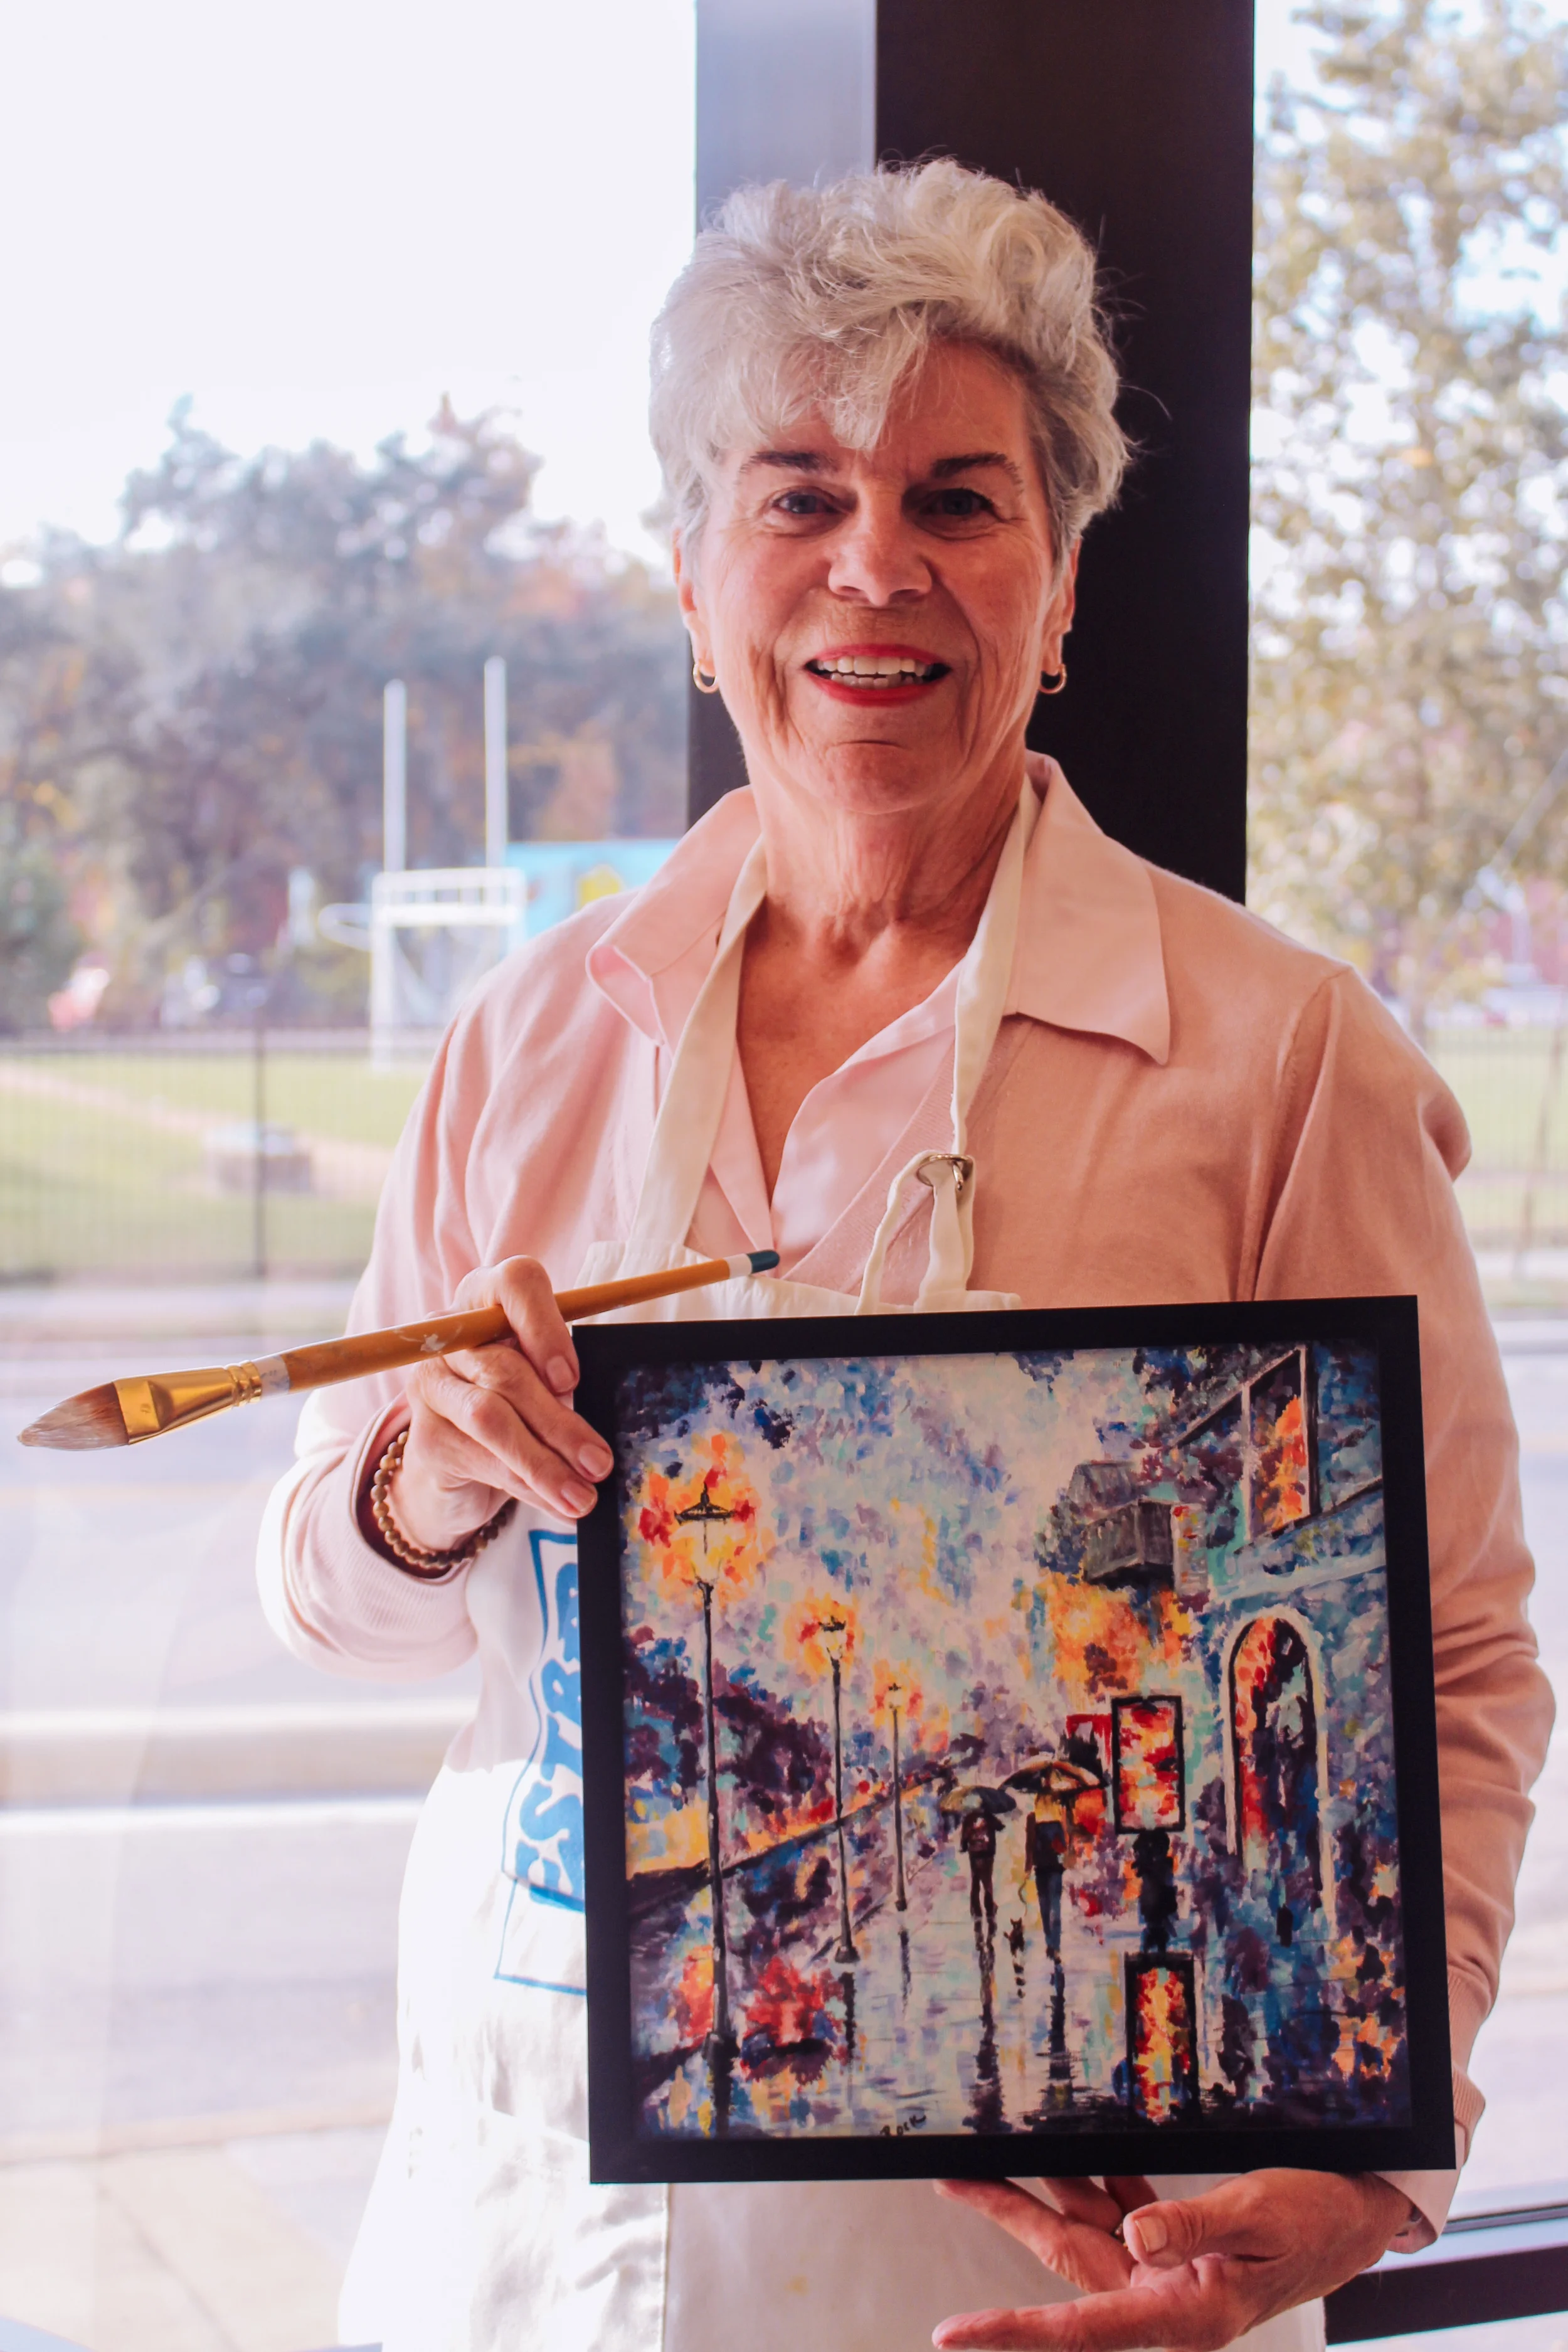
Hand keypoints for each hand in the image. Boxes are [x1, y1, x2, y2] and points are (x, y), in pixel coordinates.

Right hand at [373, 1257, 614, 1551]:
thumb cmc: (517, 1407)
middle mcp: (454, 1335)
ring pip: (492, 1420)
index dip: (545, 1326)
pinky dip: (528, 1487)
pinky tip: (558, 1505)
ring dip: (544, 1464)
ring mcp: (431, 1385)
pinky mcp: (426, 1437)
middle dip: (560, 1424)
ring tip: (582, 1496)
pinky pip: (483, 1460)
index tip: (571, 1378)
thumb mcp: (544, 1384)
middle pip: (507, 1371)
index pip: (515, 1284)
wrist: (454, 1464)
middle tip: (599, 1463)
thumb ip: (562, 1388)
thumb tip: (598, 1437)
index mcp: (491, 1301)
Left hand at [931, 2170, 1415, 2349]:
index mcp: (1181, 2315)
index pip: (1079, 2327)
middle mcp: (1162, 2299)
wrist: (1355, 2216)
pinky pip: (1115, 2211)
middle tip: (950, 2176)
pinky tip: (1060, 2151)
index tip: (951, 2334)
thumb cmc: (1315, 2220)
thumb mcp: (1258, 2218)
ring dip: (1038, 2193)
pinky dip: (1088, 2182)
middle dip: (1009, 2214)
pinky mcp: (1175, 2245)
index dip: (1012, 2331)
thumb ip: (1192, 2228)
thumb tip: (1133, 2239)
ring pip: (1083, 2230)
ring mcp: (1165, 2271)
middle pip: (1065, 2263)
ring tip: (983, 2157)